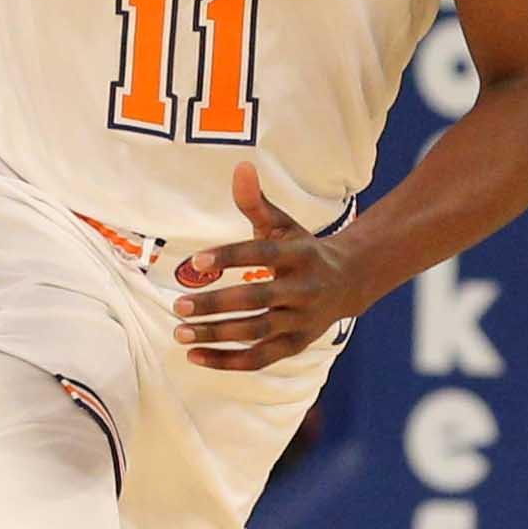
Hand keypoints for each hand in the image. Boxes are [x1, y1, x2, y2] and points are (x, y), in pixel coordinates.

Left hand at [172, 160, 369, 369]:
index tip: (196, 261)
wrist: (348, 283)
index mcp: (300, 254)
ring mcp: (302, 321)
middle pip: (258, 300)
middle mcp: (304, 289)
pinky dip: (228, 361)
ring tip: (180, 332)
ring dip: (217, 335)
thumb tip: (240, 166)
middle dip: (217, 305)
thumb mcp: (284, 224)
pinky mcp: (297, 344)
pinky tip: (195, 355)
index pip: (263, 255)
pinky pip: (261, 359)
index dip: (230, 257)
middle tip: (178, 306)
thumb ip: (256, 202)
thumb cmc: (303, 250)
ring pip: (257, 332)